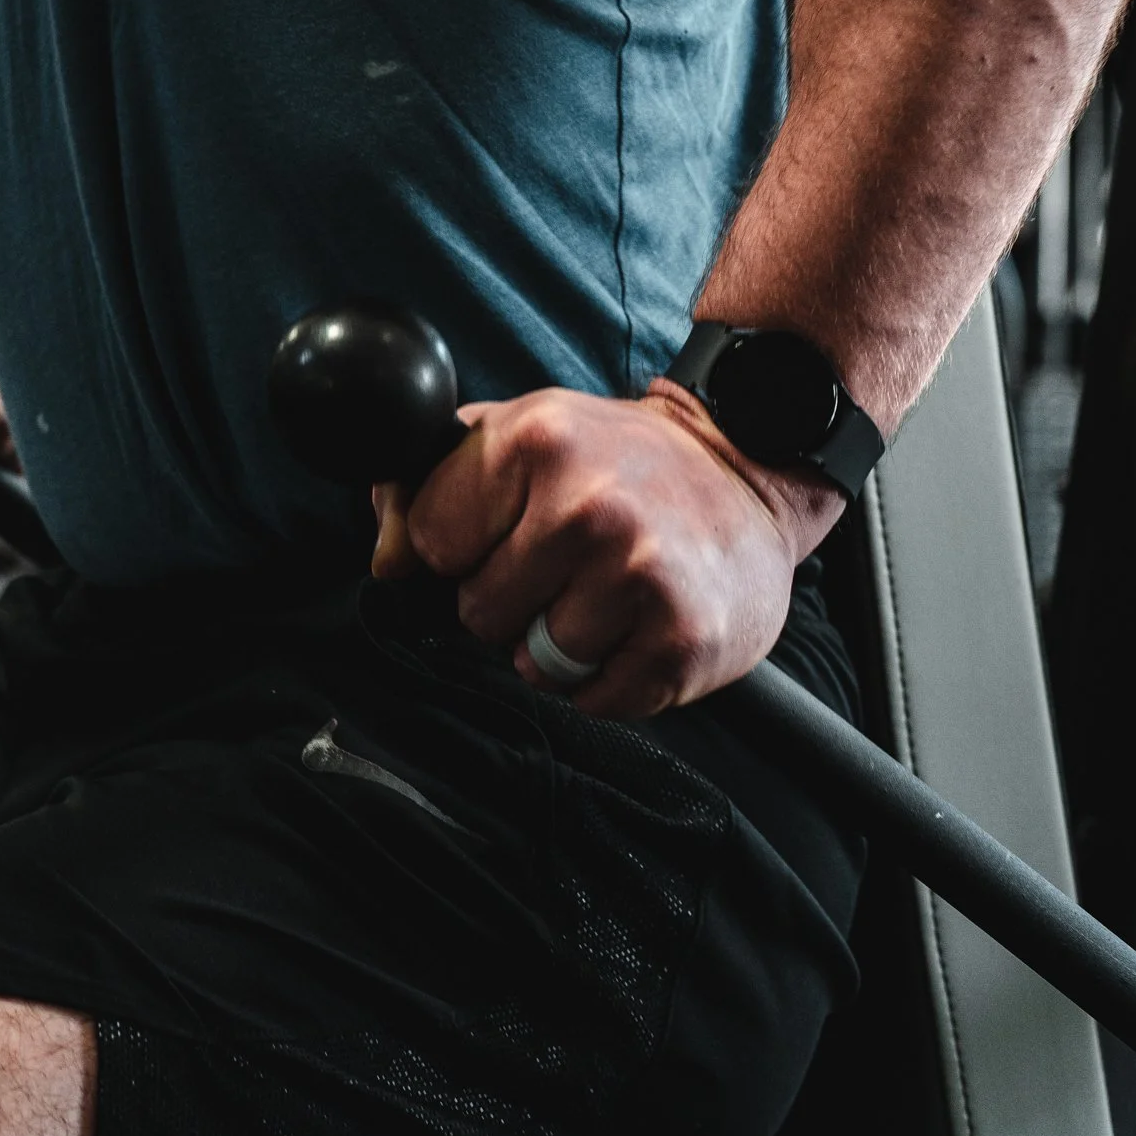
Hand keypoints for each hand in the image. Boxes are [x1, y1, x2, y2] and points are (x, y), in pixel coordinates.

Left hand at [370, 384, 843, 716]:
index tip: (502, 533)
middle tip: (563, 565)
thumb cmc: (619, 458)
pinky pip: (596, 702)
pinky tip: (636, 626)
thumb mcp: (523, 433)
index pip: (432, 542)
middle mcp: (587, 507)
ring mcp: (639, 575)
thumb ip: (431, 483)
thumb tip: (386, 560)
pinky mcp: (682, 641)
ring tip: (604, 594)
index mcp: (535, 440)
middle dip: (510, 601)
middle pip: (479, 612)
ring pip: (534, 665)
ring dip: (559, 646)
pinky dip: (608, 679)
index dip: (461, 549)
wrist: (749, 469)